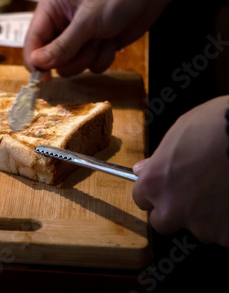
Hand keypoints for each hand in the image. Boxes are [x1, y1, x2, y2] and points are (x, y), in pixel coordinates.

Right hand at [24, 0, 228, 77]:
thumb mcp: (86, 21)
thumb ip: (61, 46)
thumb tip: (37, 64)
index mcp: (50, 10)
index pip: (32, 42)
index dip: (35, 61)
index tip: (43, 79)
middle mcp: (60, 25)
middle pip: (52, 59)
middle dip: (72, 57)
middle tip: (88, 43)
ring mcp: (78, 37)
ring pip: (72, 66)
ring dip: (90, 57)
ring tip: (103, 37)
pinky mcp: (94, 46)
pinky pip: (91, 66)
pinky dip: (103, 57)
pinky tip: (112, 39)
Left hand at [132, 96, 228, 246]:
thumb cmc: (214, 127)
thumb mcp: (177, 135)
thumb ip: (158, 160)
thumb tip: (144, 169)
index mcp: (153, 184)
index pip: (141, 199)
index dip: (156, 192)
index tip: (167, 186)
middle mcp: (172, 209)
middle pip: (162, 222)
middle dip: (174, 211)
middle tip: (193, 195)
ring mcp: (202, 226)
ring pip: (198, 229)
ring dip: (206, 217)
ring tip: (221, 193)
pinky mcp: (228, 235)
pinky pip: (224, 235)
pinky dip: (228, 223)